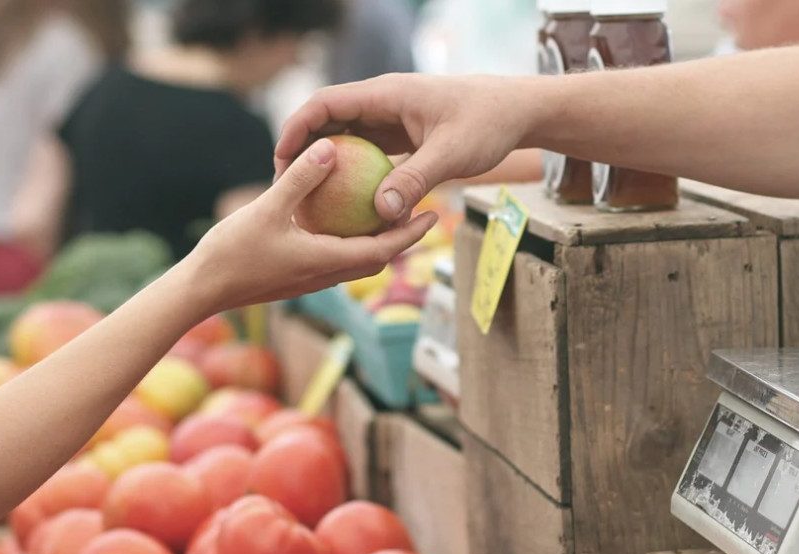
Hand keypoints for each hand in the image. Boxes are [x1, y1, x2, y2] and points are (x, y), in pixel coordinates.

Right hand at [188, 137, 438, 313]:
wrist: (201, 291)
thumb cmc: (232, 253)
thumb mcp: (267, 209)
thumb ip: (300, 179)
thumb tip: (330, 147)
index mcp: (327, 261)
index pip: (384, 250)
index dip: (411, 234)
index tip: (434, 215)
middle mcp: (325, 275)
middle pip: (377, 258)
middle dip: (402, 238)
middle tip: (421, 212)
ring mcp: (310, 279)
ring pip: (356, 261)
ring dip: (376, 242)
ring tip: (387, 213)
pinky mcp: (296, 277)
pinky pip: (334, 258)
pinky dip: (349, 241)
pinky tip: (340, 220)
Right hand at [275, 74, 534, 223]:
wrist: (516, 112)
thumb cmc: (487, 123)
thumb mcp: (451, 154)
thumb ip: (415, 181)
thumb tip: (381, 213)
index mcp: (386, 95)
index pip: (326, 104)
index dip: (297, 128)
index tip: (281, 159)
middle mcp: (383, 103)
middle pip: (329, 121)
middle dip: (304, 150)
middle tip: (286, 186)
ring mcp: (391, 119)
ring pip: (347, 138)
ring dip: (327, 164)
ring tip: (308, 198)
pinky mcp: (402, 136)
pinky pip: (368, 153)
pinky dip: (354, 174)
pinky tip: (347, 205)